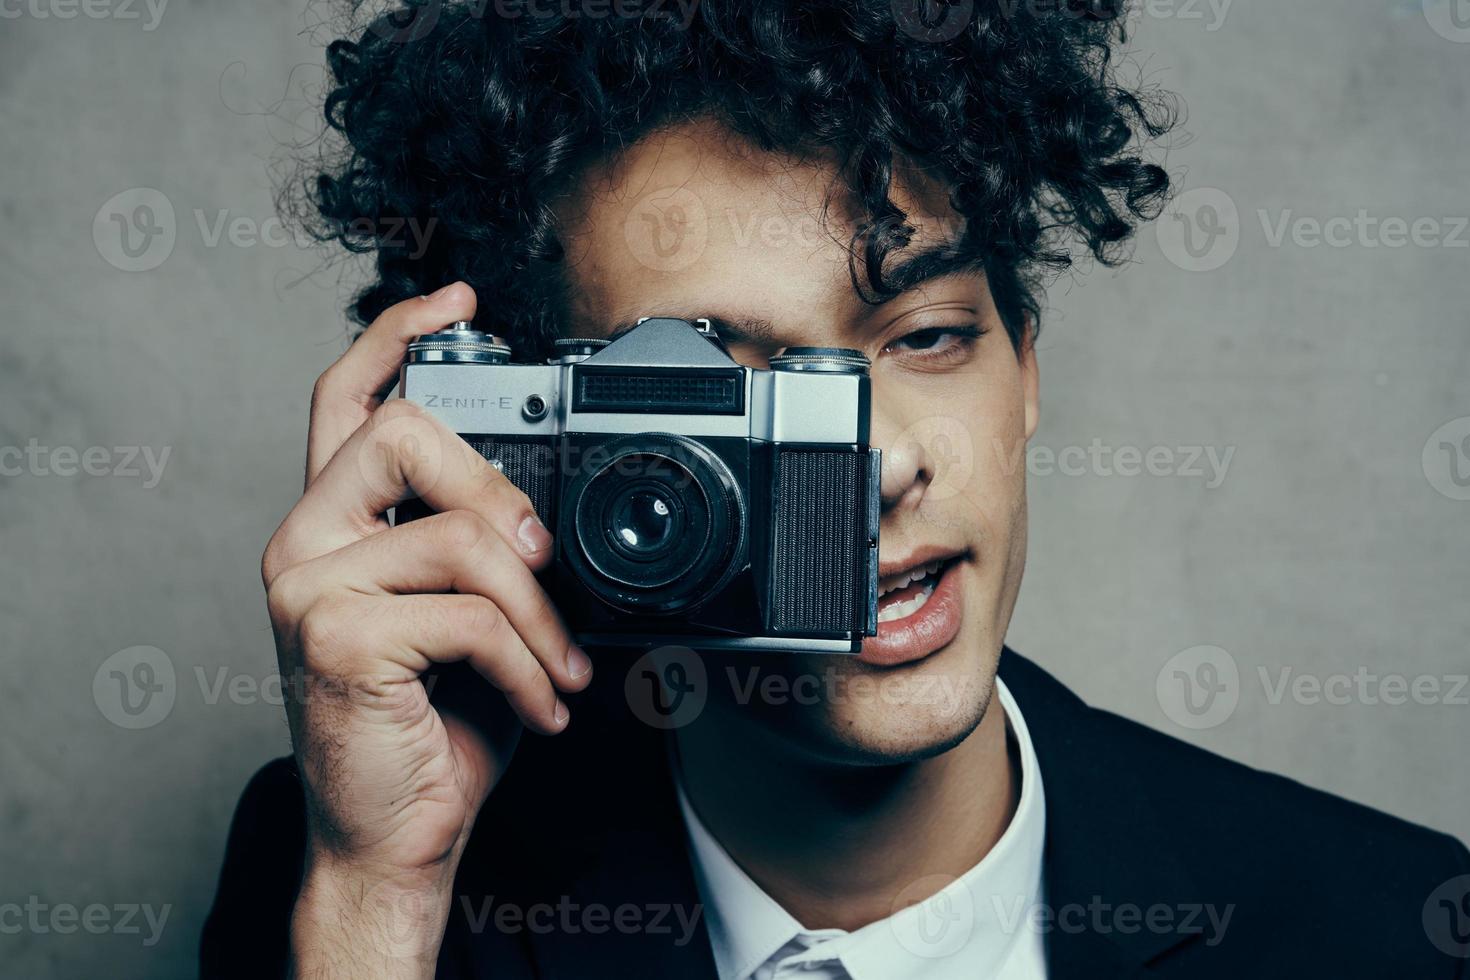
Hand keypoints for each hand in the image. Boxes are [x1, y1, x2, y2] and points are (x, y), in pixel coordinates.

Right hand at [260, 283, 592, 976]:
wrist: (395, 830)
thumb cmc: (435, 719)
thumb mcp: (467, 614)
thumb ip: (478, 546)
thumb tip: (545, 510)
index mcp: (335, 523)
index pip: (345, 396)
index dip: (395, 333)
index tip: (457, 299)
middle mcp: (305, 540)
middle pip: (403, 432)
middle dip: (498, 489)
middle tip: (542, 561)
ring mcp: (308, 587)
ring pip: (459, 535)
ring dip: (539, 610)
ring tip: (561, 666)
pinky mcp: (335, 639)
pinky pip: (470, 614)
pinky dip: (529, 662)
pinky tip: (543, 703)